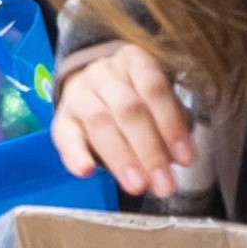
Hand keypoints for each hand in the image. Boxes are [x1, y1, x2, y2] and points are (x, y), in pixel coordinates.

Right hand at [52, 40, 202, 202]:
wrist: (89, 87)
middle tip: (164, 184)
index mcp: (133, 61)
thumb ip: (167, 126)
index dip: (171, 124)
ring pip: (99, 121)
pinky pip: (66, 137)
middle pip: (128, 109)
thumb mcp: (154, 100)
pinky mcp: (61, 119)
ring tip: (138, 186)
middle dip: (149, 151)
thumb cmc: (132, 97)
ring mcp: (79, 94)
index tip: (185, 159)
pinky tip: (86, 172)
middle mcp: (103, 73)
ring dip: (121, 158)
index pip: (153, 88)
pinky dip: (75, 155)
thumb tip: (176, 159)